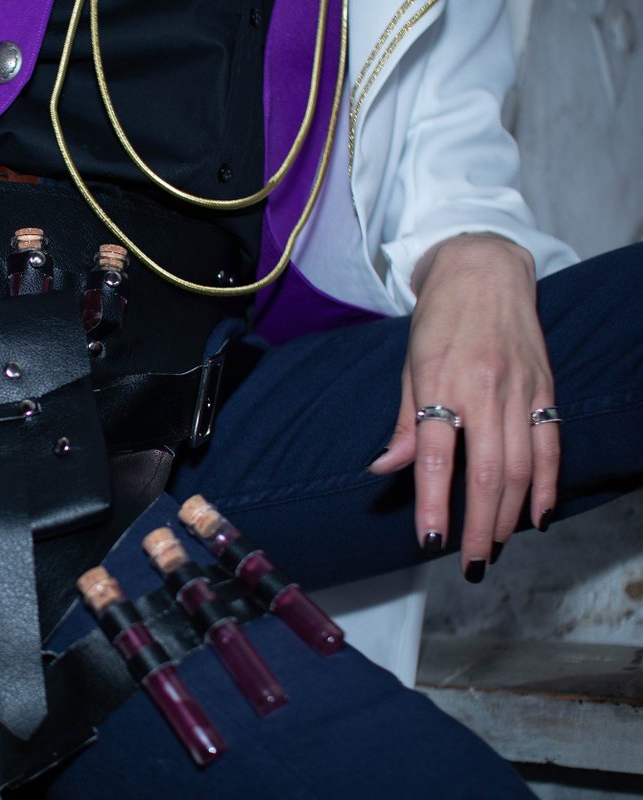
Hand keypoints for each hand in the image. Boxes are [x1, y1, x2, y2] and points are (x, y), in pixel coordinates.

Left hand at [368, 234, 558, 579]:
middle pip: (486, 472)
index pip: (434, 456)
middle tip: (471, 562)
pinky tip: (538, 516)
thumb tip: (384, 467)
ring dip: (510, 514)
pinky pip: (551, 444)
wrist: (484, 269)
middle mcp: (483, 389)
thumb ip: (403, 422)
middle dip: (479, 525)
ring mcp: (520, 388)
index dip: (433, 502)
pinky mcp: (546, 386)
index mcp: (441, 384)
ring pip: (521, 466)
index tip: (431, 540)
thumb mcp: (409, 365)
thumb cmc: (438, 320)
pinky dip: (547, 484)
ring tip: (496, 546)